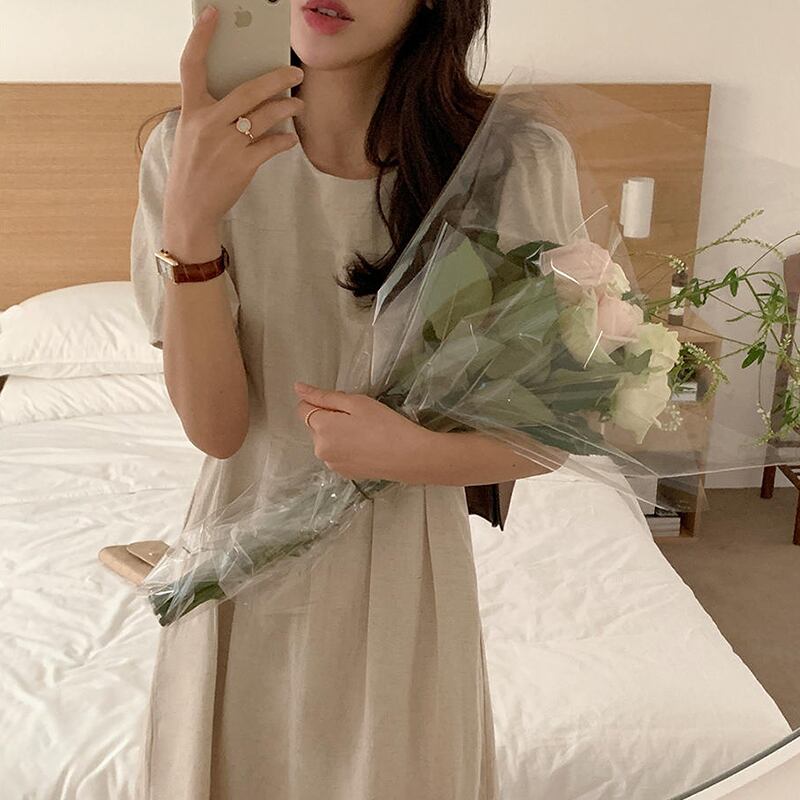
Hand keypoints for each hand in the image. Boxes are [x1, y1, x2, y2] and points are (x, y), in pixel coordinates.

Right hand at [163, 6, 306, 230]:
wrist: (189, 208)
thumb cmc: (192, 169)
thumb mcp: (191, 135)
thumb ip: (211, 113)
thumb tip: (245, 97)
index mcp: (192, 111)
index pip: (191, 64)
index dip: (201, 36)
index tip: (214, 14)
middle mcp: (208, 123)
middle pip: (248, 90)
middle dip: (277, 78)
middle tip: (295, 72)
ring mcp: (226, 144)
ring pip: (266, 116)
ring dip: (287, 108)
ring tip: (298, 105)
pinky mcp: (243, 164)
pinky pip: (272, 145)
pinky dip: (285, 141)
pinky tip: (291, 139)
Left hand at [293, 382, 433, 482]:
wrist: (410, 457)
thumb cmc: (385, 424)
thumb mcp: (355, 402)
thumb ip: (324, 396)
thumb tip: (298, 388)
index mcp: (321, 428)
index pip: (303, 409)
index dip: (321, 402)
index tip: (343, 403)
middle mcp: (320, 449)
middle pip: (315, 425)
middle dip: (330, 418)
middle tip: (359, 416)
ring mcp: (332, 464)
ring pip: (326, 441)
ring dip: (337, 434)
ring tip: (365, 432)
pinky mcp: (344, 474)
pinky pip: (337, 454)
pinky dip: (346, 448)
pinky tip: (366, 446)